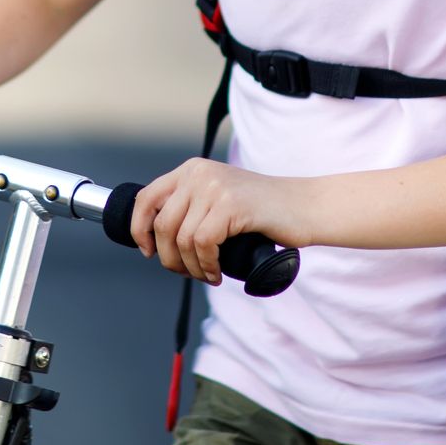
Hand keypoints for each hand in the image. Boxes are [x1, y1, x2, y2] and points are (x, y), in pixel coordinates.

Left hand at [131, 158, 301, 285]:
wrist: (305, 207)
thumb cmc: (263, 212)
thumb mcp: (219, 200)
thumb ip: (191, 208)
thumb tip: (156, 240)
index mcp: (191, 170)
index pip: (146, 198)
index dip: (140, 229)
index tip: (148, 251)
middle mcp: (199, 174)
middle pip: (162, 225)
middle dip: (169, 258)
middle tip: (186, 273)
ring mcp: (215, 187)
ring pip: (182, 239)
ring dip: (191, 267)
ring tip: (206, 275)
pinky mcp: (231, 205)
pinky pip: (202, 245)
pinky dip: (206, 266)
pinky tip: (216, 273)